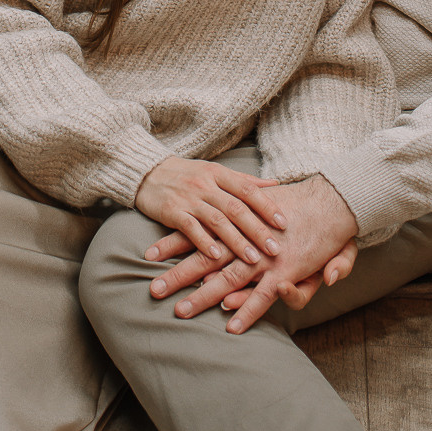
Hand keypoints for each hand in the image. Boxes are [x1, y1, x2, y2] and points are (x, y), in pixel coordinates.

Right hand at [135, 156, 287, 267]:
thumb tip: (275, 184)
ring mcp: (189, 198)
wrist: (148, 172)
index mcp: (219, 174)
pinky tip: (216, 257)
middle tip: (275, 249)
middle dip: (257, 230)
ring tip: (253, 259)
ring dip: (236, 241)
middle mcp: (206, 184)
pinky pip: (191, 228)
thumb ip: (244, 181)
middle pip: (236, 208)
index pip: (248, 189)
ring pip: (217, 220)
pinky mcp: (172, 211)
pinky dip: (204, 242)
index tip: (284, 223)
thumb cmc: (187, 174)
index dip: (267, 206)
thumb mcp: (215, 172)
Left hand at [150, 174, 357, 332]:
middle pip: (205, 260)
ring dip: (202, 295)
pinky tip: (230, 326)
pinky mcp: (284, 271)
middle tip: (153, 290)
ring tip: (180, 311)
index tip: (151, 253)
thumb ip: (250, 210)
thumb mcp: (271, 203)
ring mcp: (264, 258)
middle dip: (178, 276)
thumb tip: (234, 221)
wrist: (331, 202)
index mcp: (237, 222)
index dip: (175, 243)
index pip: (199, 232)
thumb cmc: (299, 205)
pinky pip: (262, 296)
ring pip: (227, 279)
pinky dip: (247, 310)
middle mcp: (245, 241)